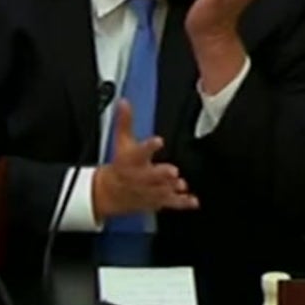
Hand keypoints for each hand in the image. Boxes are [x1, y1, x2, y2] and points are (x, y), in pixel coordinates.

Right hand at [92, 100, 199, 220]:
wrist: (111, 192)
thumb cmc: (121, 165)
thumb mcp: (121, 142)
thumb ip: (125, 122)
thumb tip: (124, 102)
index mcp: (131, 160)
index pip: (139, 152)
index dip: (148, 146)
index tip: (158, 141)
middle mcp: (140, 176)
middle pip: (150, 175)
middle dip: (161, 174)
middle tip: (172, 171)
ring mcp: (149, 190)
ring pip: (160, 190)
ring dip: (171, 188)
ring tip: (181, 184)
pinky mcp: (157, 200)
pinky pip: (170, 203)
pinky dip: (182, 203)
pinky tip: (193, 201)